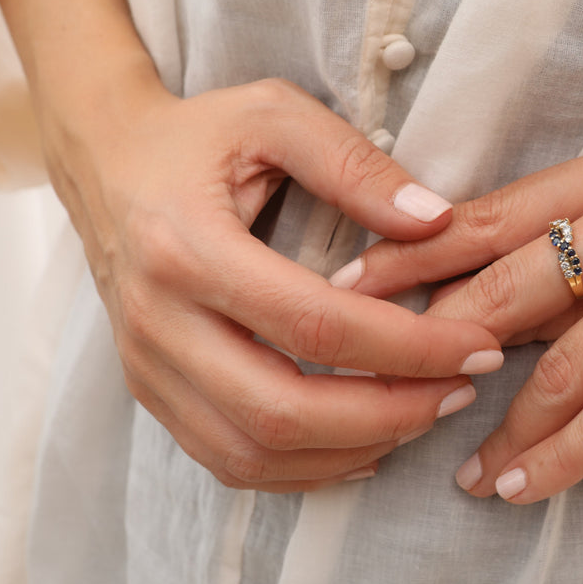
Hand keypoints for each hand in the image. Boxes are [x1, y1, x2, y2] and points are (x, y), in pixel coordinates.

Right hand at [43, 77, 502, 492]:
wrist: (105, 160)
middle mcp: (157, 321)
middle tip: (461, 393)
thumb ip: (355, 164)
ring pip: (253, 452)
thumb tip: (435, 220)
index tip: (477, 347)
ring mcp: (147, 366)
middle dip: (389, 413)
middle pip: (282, 409)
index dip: (409, 348)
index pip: (316, 326)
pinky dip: (303, 469)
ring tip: (424, 414)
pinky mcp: (151, 389)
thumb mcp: (276, 115)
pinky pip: (228, 459)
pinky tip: (364, 445)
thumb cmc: (199, 135)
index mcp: (186, 247)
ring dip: (352, 449)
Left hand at [340, 134, 582, 502]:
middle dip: (438, 350)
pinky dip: (561, 456)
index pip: (493, 213)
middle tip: (382, 392)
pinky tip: (523, 484)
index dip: (413, 256)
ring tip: (469, 469)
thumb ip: (582, 247)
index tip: (348, 288)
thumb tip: (477, 298)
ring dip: (506, 429)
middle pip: (510, 287)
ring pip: (560, 367)